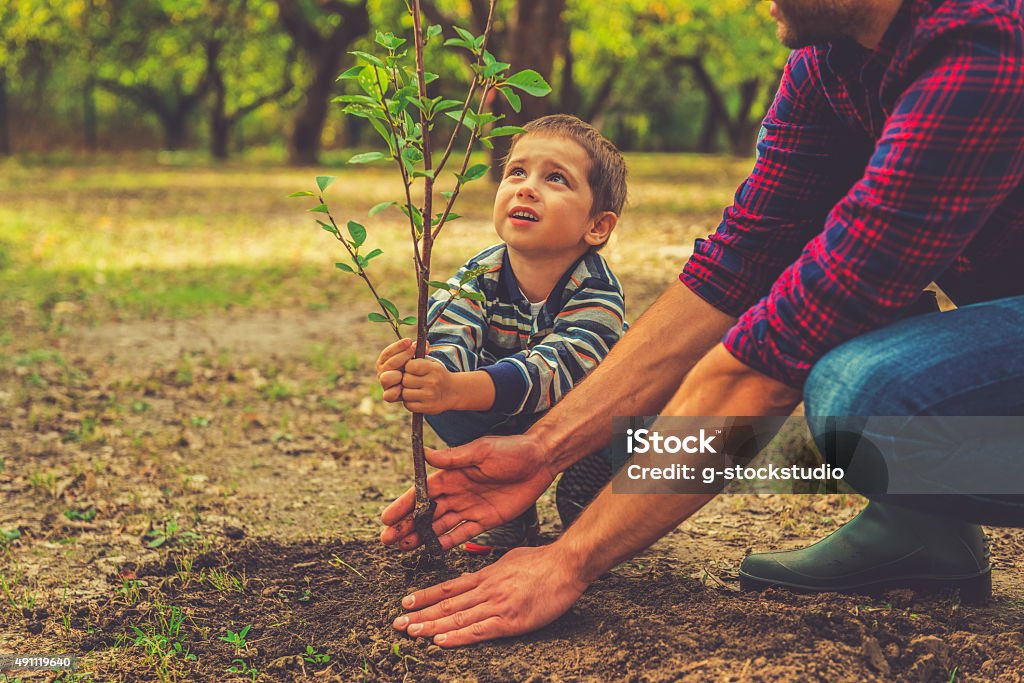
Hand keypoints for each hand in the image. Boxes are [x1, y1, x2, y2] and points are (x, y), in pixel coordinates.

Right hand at [375, 338, 413, 402]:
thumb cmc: (415, 369)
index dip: (398, 346)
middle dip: (402, 356)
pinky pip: (388, 396)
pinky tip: (402, 387)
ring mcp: (385, 385)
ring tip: (406, 371)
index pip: (387, 353)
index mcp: (385, 362)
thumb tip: (426, 344)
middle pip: (389, 364)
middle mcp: (383, 372)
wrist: (418, 386)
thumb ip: (419, 351)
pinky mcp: (390, 396)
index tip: (409, 341)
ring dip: (396, 374)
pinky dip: (395, 391)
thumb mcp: (416, 358)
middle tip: (413, 350)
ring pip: (385, 379)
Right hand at [380, 433, 553, 550]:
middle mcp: (457, 492)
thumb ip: (453, 458)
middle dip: (406, 526)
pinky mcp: (485, 520)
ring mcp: (470, 507)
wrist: (540, 461)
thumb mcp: (482, 451)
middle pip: (426, 512)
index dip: (404, 505)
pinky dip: (446, 543)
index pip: (422, 492)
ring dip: (421, 536)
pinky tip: (431, 551)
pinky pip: (462, 534)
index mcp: (452, 474)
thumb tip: (424, 453)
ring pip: (440, 525)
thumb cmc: (512, 450)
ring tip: (402, 548)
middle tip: (387, 540)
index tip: (386, 518)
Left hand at [393, 544, 588, 646]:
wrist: (566, 565)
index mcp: (486, 575)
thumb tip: (475, 577)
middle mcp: (486, 589)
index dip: (426, 596)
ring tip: (411, 632)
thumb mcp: (510, 559)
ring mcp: (497, 605)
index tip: (406, 602)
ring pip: (457, 618)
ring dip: (431, 626)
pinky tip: (441, 641)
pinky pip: (479, 630)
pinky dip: (458, 637)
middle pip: (447, 605)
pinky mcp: (510, 620)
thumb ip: (491, 570)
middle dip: (420, 614)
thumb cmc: (543, 562)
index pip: (449, 588)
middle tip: (397, 623)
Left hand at [401, 358, 453, 414]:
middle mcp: (432, 382)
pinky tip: (416, 398)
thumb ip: (419, 356)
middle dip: (405, 380)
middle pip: (405, 380)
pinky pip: (408, 405)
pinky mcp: (428, 408)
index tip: (411, 369)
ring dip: (406, 392)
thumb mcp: (432, 362)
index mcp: (433, 369)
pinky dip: (409, 402)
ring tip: (413, 389)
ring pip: (405, 394)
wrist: (452, 391)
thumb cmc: (436, 375)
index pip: (410, 366)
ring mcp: (430, 396)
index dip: (407, 367)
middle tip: (411, 381)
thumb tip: (408, 349)